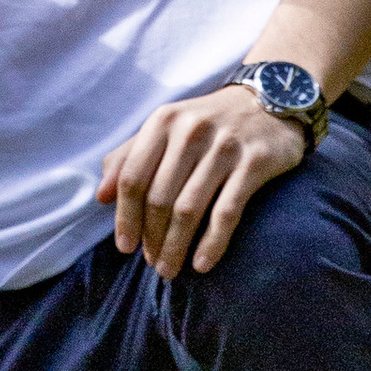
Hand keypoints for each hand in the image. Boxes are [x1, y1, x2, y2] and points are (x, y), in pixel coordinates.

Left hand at [97, 85, 309, 278]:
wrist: (268, 102)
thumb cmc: (207, 123)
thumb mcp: (165, 128)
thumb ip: (129, 156)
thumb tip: (101, 196)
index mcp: (163, 121)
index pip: (133, 178)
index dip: (125, 217)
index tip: (125, 247)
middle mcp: (191, 131)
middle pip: (159, 198)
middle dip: (151, 238)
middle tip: (152, 263)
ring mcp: (224, 146)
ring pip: (189, 209)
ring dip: (175, 246)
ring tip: (169, 269)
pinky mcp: (254, 162)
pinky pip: (227, 212)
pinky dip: (212, 243)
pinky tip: (202, 264)